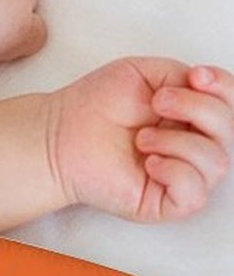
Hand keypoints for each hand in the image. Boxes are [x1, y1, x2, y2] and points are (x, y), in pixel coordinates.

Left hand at [47, 58, 232, 221]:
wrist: (58, 134)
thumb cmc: (95, 106)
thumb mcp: (143, 74)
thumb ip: (182, 75)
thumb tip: (206, 86)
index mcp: (193, 116)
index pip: (232, 105)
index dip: (225, 88)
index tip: (196, 76)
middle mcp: (194, 146)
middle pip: (230, 131)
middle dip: (197, 108)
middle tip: (157, 103)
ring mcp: (183, 175)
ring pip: (217, 162)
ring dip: (177, 142)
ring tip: (141, 138)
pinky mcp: (167, 202)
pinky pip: (195, 193)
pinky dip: (175, 172)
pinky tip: (148, 162)